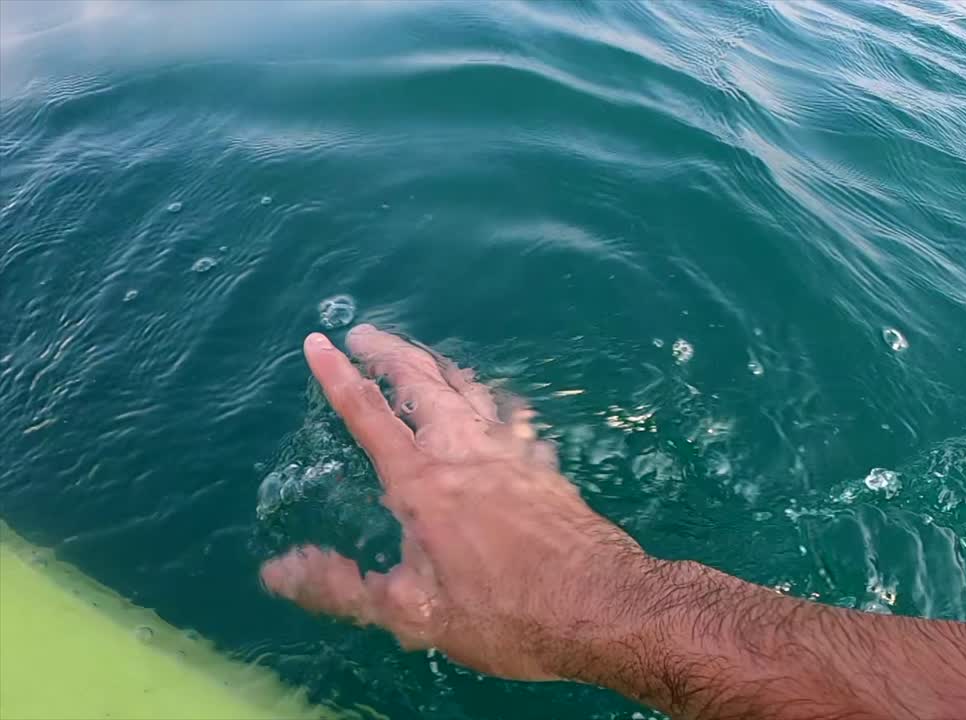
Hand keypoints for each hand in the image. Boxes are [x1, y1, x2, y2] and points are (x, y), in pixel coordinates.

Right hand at [260, 325, 643, 679]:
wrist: (601, 605)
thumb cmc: (505, 615)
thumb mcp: (413, 614)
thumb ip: (343, 587)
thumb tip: (280, 570)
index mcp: (424, 482)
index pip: (370, 414)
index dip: (338, 377)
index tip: (318, 342)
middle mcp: (467, 452)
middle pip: (422, 383)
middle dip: (389, 352)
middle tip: (365, 333)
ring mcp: (512, 453)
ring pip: (469, 389)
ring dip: (438, 366)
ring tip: (421, 355)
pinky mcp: (545, 466)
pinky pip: (513, 416)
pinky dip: (493, 399)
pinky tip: (498, 400)